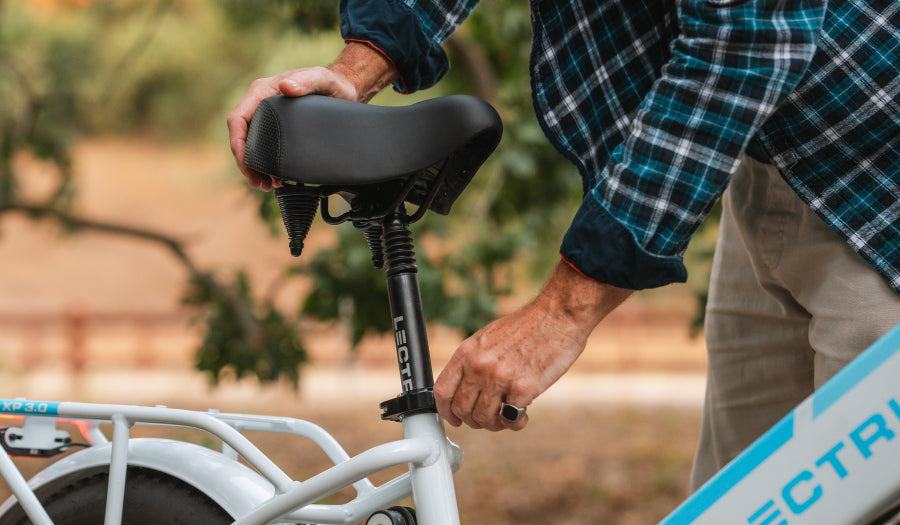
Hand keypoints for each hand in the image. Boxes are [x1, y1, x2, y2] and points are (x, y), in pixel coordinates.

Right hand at [226, 43, 396, 190]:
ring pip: (251, 145)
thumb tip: (285, 86)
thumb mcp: (320, 79)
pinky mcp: (276, 127)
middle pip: (241, 136)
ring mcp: (267, 116)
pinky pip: (264, 147)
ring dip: (255, 167)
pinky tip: (275, 178)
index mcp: (262, 91)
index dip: (237, 144)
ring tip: (266, 185)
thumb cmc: (330, 82)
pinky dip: (266, 164)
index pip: (238, 119)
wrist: (342, 89)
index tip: (245, 165)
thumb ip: (305, 81)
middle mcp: (260, 103)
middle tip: (258, 183)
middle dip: (245, 162)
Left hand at [433, 261, 632, 430]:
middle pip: (462, 410)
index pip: (442, 391)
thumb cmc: (526, 327)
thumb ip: (472, 363)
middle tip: (488, 418)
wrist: (557, 316)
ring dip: (495, 424)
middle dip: (474, 421)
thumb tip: (463, 390)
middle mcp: (479, 366)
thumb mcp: (487, 339)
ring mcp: (500, 378)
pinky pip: (510, 419)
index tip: (454, 419)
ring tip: (506, 416)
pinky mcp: (523, 388)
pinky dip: (515, 423)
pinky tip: (523, 415)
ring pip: (484, 419)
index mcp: (467, 352)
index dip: (446, 411)